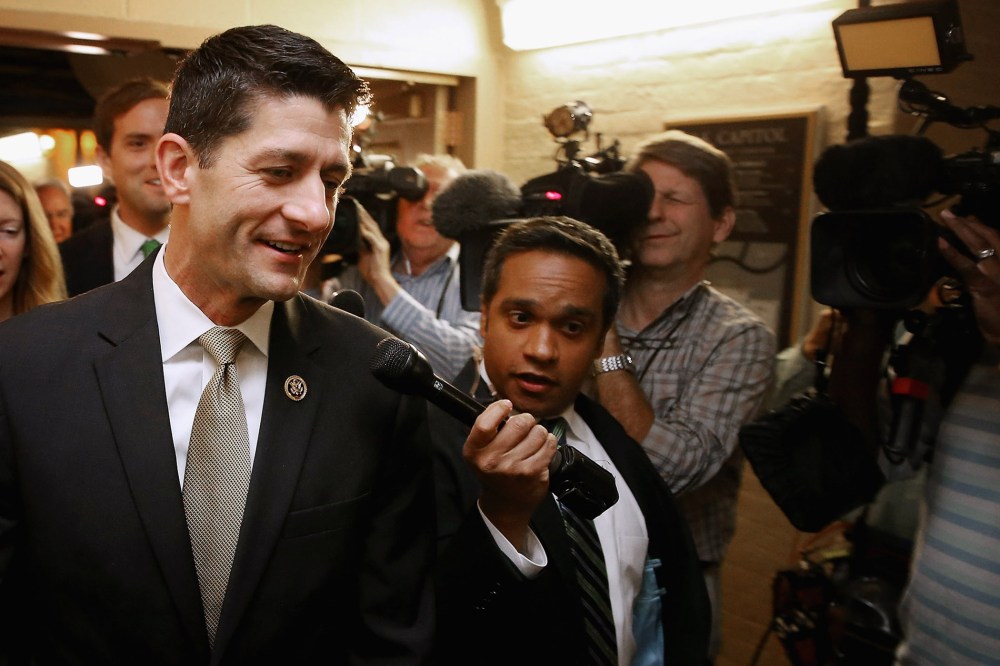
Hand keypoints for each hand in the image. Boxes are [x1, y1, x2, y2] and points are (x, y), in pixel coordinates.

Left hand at [355, 204, 399, 304]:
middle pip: (372, 223)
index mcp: (378, 242)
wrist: (380, 281)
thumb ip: (360, 246)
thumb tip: (353, 240)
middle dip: (364, 214)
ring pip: (373, 228)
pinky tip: (360, 227)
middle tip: (356, 205)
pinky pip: (372, 238)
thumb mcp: (363, 256)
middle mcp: (381, 241)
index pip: (370, 226)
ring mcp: (382, 244)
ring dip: (365, 219)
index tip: (356, 209)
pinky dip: (366, 232)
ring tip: (358, 211)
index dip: (364, 217)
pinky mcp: (381, 249)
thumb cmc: (371, 271)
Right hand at [463, 400, 556, 550]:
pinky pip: (549, 444)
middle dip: (525, 421)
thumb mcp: (480, 450)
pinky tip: (540, 450)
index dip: (499, 409)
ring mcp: (513, 467)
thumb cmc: (495, 471)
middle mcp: (491, 460)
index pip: (485, 423)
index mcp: (474, 451)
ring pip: (538, 431)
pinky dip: (548, 443)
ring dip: (538, 433)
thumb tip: (504, 404)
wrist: (506, 503)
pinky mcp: (533, 472)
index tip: (506, 406)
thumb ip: (488, 427)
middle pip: (518, 423)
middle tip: (523, 429)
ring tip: (531, 443)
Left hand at [938, 210, 999, 345]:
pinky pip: (965, 266)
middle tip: (949, 212)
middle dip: (968, 222)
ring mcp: (997, 272)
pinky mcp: (984, 285)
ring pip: (978, 244)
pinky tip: (941, 243)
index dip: (980, 226)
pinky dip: (952, 253)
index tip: (967, 217)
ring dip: (960, 229)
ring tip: (946, 218)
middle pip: (988, 235)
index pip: (997, 237)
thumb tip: (975, 253)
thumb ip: (990, 266)